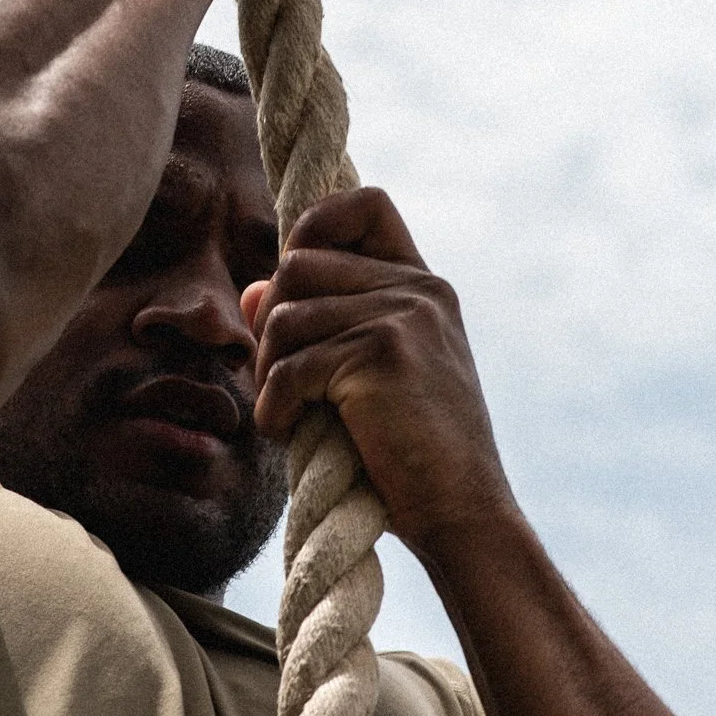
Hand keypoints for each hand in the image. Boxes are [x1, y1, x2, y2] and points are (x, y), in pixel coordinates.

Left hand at [242, 188, 515, 548]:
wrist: (464, 512)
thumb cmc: (414, 454)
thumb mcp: (368, 375)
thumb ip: (321, 323)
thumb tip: (251, 289)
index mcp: (424, 285)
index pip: (364, 203)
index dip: (315, 225)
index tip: (295, 285)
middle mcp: (418, 288)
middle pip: (299, 263)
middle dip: (272, 325)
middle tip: (282, 383)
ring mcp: (404, 315)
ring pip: (284, 314)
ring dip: (268, 372)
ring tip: (289, 413)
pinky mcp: (384, 354)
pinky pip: (292, 364)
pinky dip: (275, 405)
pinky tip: (289, 431)